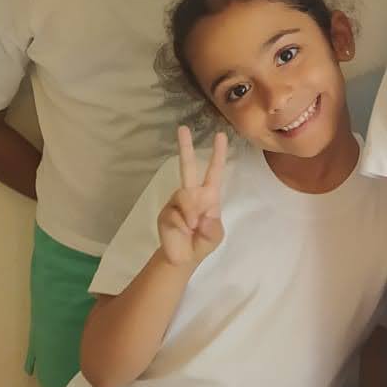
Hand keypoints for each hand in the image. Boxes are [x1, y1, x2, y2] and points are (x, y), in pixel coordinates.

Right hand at [157, 128, 225, 268]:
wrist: (183, 259)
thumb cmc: (203, 242)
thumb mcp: (215, 236)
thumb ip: (212, 227)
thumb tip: (200, 217)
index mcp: (208, 195)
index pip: (214, 171)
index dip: (218, 154)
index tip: (221, 135)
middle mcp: (192, 193)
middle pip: (187, 166)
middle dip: (185, 147)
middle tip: (182, 128)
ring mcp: (177, 201)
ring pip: (184, 195)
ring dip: (190, 213)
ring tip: (192, 227)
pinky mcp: (165, 212)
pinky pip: (175, 213)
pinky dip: (182, 223)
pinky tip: (184, 231)